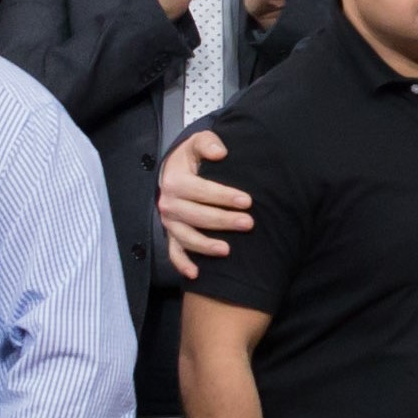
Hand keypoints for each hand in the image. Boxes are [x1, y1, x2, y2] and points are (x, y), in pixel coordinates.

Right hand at [156, 127, 251, 277]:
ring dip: (206, 246)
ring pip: (187, 237)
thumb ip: (208, 143)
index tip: (247, 201)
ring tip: (228, 250)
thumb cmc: (191, 158)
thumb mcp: (197, 143)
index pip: (201, 191)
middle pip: (197, 216)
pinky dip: (183, 264)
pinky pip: (174, 252)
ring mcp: (169, 222)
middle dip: (223, 221)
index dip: (224, 197)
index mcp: (175, 181)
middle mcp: (169, 203)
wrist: (173, 171)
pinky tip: (196, 274)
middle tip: (248, 223)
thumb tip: (220, 152)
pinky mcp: (171, 234)